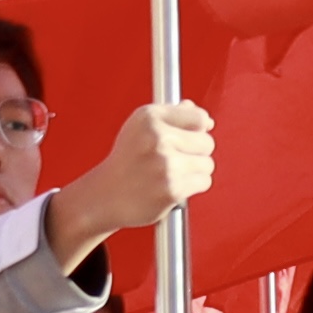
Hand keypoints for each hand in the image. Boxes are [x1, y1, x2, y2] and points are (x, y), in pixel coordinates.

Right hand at [41, 100, 218, 272]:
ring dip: (196, 171)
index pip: (198, 117)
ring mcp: (165, 164)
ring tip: (173, 173)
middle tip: (176, 159)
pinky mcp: (172, 189)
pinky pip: (203, 182)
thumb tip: (205, 119)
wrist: (105, 195)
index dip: (199, 129)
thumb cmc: (127, 161)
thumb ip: (173, 116)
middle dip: (197, 152)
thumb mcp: (141, 128)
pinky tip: (173, 186)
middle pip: (207, 142)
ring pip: (207, 164)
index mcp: (149, 117)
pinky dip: (193, 186)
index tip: (192, 136)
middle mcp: (156, 137)